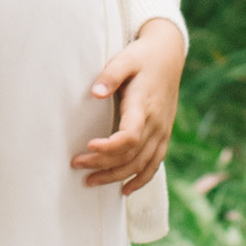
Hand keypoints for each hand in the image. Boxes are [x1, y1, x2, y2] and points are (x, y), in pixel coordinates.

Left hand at [73, 19, 185, 192]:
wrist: (169, 55)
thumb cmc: (142, 57)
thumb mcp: (125, 59)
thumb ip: (110, 75)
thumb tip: (95, 93)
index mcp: (145, 106)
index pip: (130, 137)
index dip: (110, 147)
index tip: (88, 146)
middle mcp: (156, 123)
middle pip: (131, 155)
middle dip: (103, 164)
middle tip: (76, 165)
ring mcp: (162, 132)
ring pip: (141, 164)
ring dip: (117, 176)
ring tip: (91, 181)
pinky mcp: (164, 135)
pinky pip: (155, 164)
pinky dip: (141, 180)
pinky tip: (125, 190)